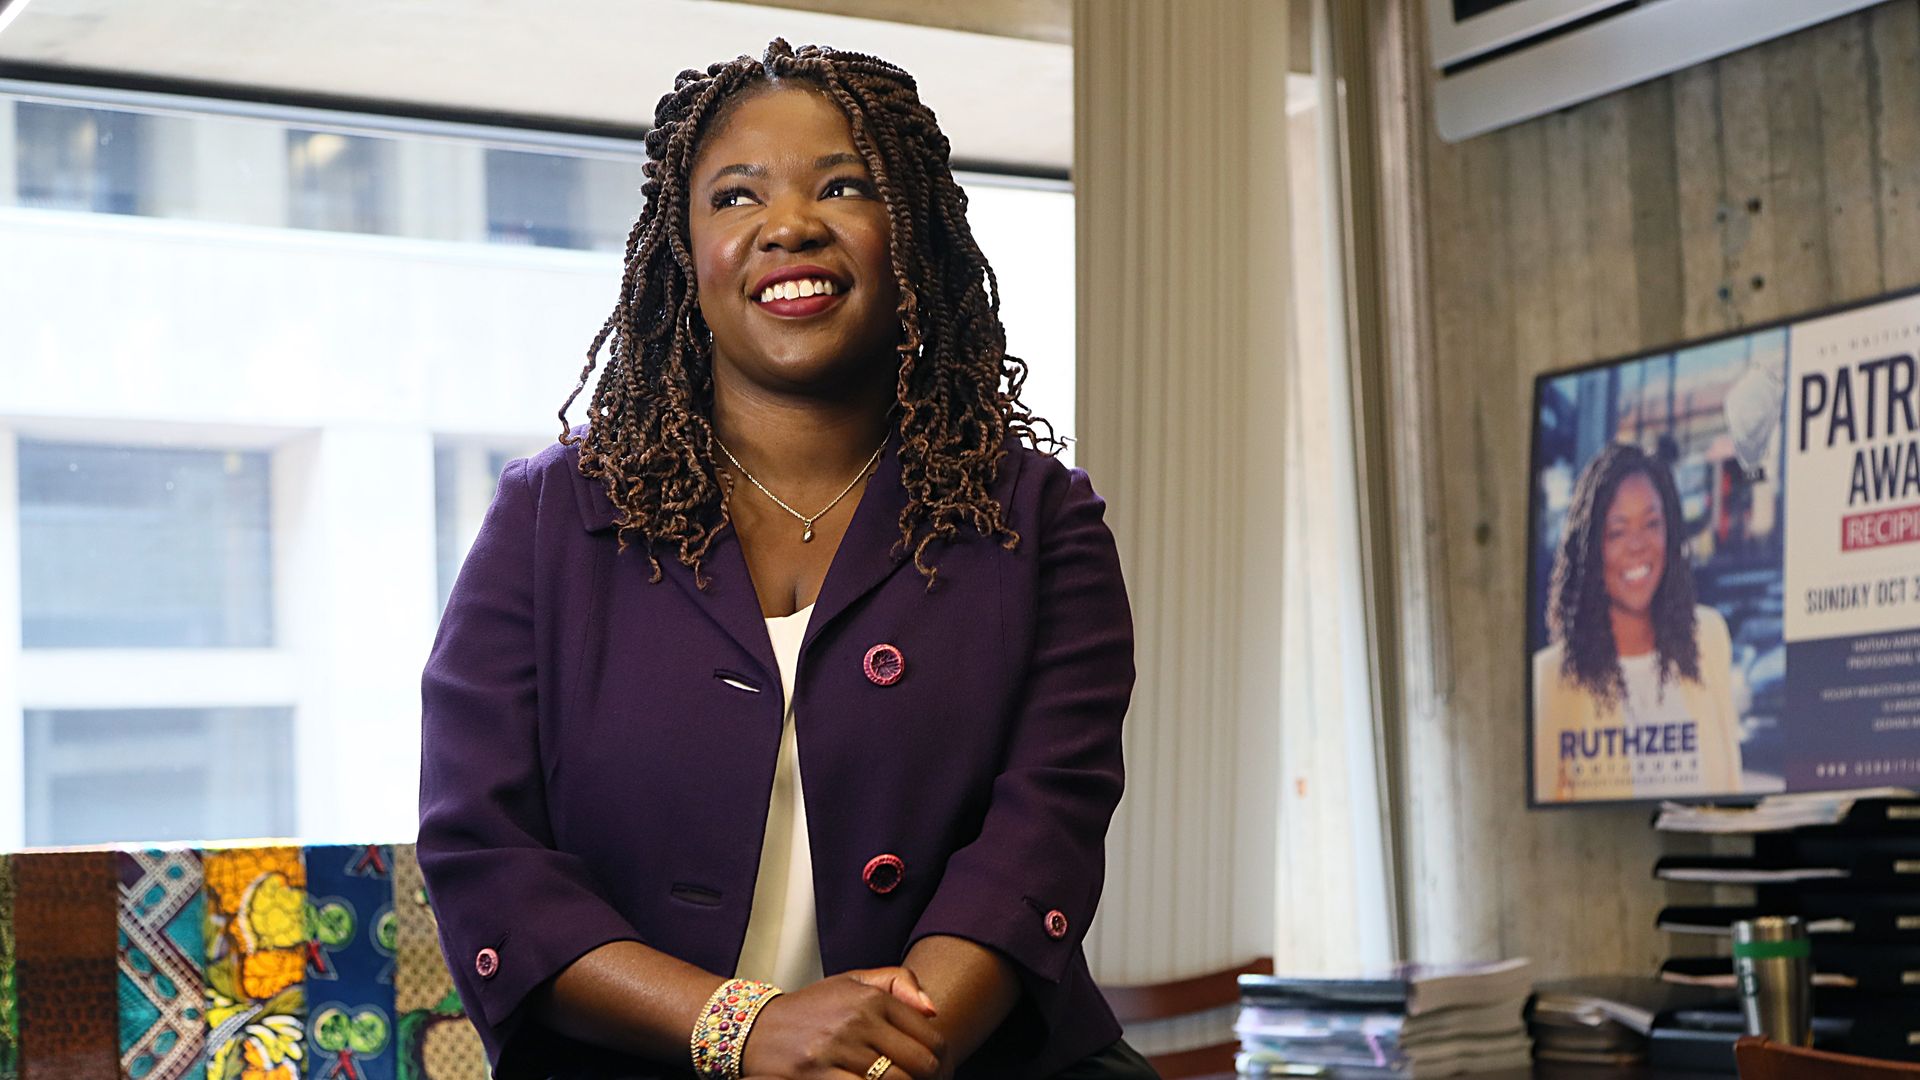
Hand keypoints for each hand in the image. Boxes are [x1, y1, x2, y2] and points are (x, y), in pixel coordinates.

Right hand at [738, 970, 946, 1079]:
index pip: (930, 1036)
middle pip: (919, 1064)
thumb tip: (932, 1010)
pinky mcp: (817, 1075)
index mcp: (871, 998)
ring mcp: (837, 1049)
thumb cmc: (812, 1010)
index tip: (939, 1073)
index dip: (942, 1061)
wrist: (756, 1029)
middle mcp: (857, 1020)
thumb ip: (898, 983)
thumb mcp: (853, 983)